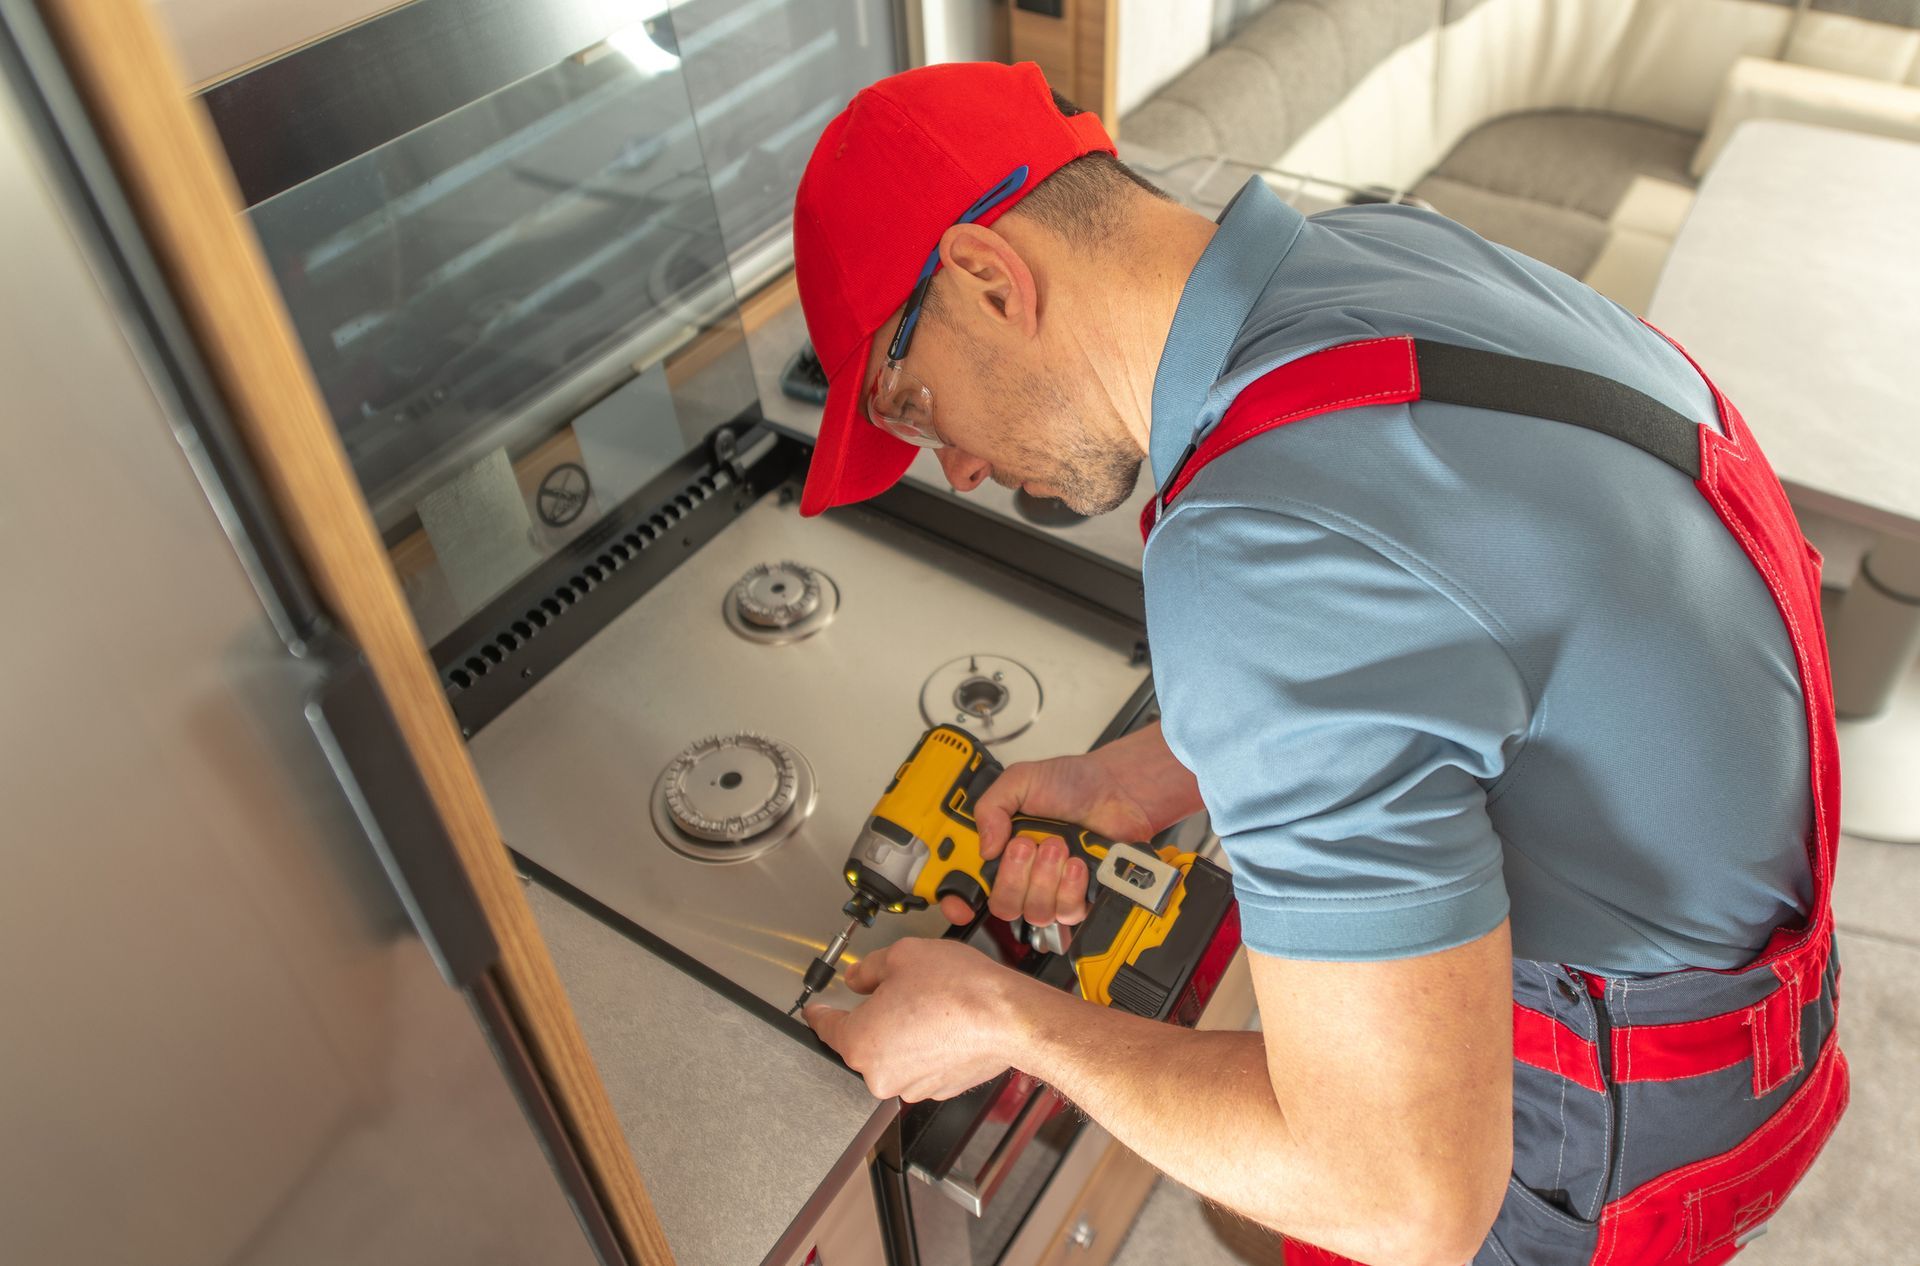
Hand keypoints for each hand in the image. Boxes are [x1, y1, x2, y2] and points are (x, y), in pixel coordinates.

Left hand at [803, 937, 1030, 1101]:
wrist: (1009, 1018)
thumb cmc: (959, 990)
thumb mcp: (902, 956)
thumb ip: (868, 969)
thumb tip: (858, 977)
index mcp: (861, 1043)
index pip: (826, 1028)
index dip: (820, 1012)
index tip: (817, 1010)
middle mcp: (882, 1075)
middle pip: (863, 1042)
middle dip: (875, 1016)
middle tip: (899, 989)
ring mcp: (912, 1086)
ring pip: (895, 1054)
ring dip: (902, 1032)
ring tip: (929, 1003)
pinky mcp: (940, 1089)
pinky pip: (921, 1065)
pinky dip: (926, 1046)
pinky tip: (943, 1022)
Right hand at [949, 723, 1201, 926]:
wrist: (1119, 790)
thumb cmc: (1074, 782)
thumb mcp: (1021, 780)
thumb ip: (992, 807)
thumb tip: (983, 848)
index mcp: (1000, 846)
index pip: (968, 883)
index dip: (958, 900)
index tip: (961, 903)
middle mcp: (1022, 872)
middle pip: (1001, 905)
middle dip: (1014, 878)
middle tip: (1028, 845)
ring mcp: (1050, 886)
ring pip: (1035, 912)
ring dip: (1046, 878)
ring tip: (1059, 847)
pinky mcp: (1079, 896)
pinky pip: (1067, 912)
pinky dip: (1071, 887)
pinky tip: (1077, 863)